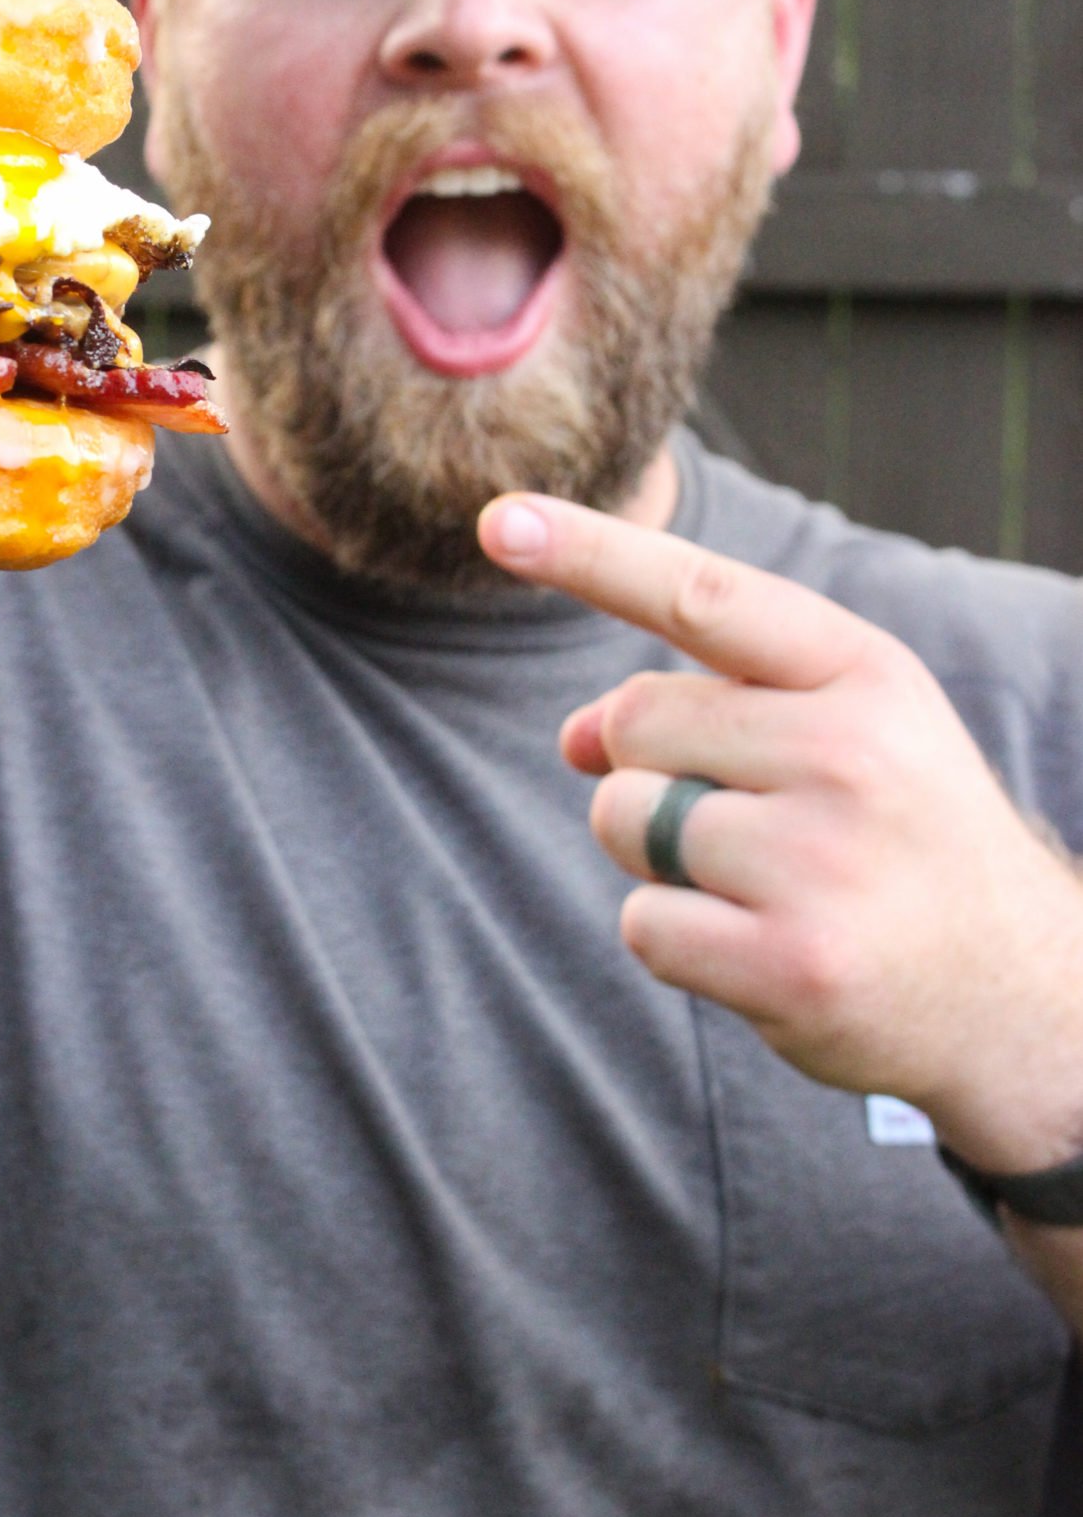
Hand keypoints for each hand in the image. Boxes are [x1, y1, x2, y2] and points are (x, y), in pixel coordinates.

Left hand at [478, 492, 1082, 1181]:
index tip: (499, 520)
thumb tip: (575, 735)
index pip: (702, 593)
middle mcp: (849, 752)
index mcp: (865, 673)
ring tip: (764, 887)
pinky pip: (643, 923)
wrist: (1017, 996)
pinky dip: (677, 941)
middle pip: (633, 721)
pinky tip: (761, 950)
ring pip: (624, 819)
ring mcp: (821, 861)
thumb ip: (711, 704)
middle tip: (750, 823)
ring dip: (659, 859)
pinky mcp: (791, 964)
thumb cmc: (901, 842)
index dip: (590, 552)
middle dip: (649, 770)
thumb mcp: (842, 736)